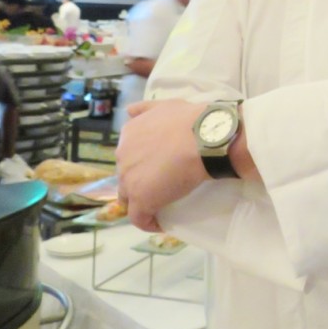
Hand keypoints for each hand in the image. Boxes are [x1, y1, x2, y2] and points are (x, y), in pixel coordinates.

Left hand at [116, 99, 207, 231]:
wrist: (205, 138)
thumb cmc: (190, 120)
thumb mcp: (165, 105)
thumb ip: (145, 109)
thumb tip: (129, 111)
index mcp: (128, 134)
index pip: (128, 154)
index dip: (140, 163)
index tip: (156, 168)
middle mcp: (122, 156)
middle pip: (126, 175)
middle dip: (139, 181)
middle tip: (162, 183)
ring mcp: (129, 180)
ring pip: (129, 197)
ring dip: (141, 201)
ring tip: (161, 203)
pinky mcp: (141, 201)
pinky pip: (139, 218)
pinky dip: (148, 222)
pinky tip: (161, 223)